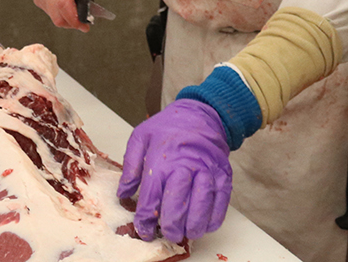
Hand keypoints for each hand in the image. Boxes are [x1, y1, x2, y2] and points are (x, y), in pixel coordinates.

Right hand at [34, 0, 98, 31]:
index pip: (62, 2)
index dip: (74, 17)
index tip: (86, 25)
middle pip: (58, 16)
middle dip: (75, 21)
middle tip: (89, 16)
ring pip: (56, 17)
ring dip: (70, 17)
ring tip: (81, 5)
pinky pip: (52, 13)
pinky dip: (63, 13)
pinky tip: (71, 2)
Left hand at [118, 99, 231, 243]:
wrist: (200, 113)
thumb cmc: (169, 127)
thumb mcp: (141, 137)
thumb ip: (130, 166)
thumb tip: (123, 193)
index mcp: (162, 160)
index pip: (151, 198)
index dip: (145, 219)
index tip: (143, 229)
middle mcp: (186, 165)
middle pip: (178, 203)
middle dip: (172, 225)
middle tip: (169, 234)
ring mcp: (207, 170)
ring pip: (202, 204)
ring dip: (195, 223)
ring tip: (188, 233)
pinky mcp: (223, 173)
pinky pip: (221, 199)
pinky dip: (215, 216)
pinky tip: (206, 225)